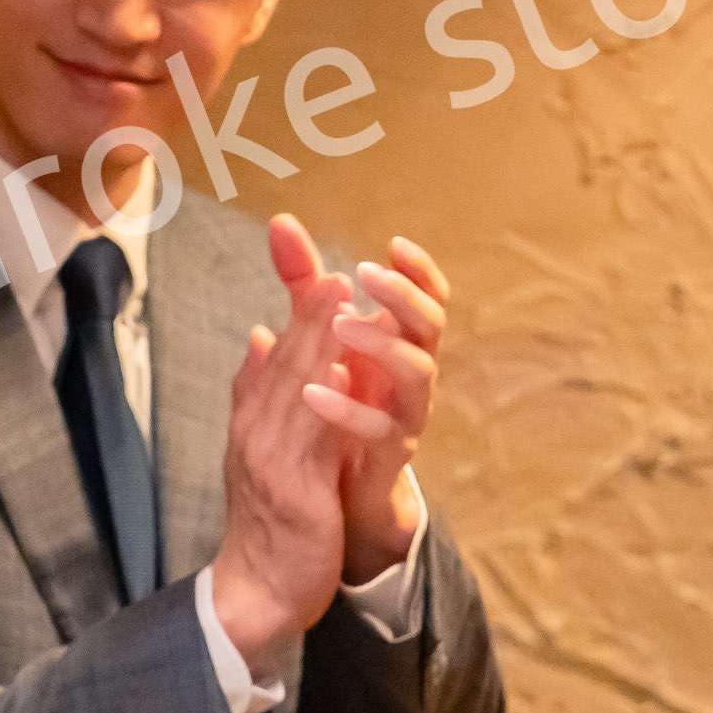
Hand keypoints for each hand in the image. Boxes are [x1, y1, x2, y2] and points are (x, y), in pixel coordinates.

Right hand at [208, 218, 372, 668]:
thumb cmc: (266, 520)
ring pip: (297, 390)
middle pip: (284, 360)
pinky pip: (313, 438)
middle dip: (309, 311)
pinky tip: (342, 372)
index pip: (276, 350)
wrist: (256, 589)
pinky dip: (326, 400)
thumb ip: (257, 392)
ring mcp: (271, 460)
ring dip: (320, 343)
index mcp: (253, 417)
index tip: (310, 259)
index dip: (296, 306)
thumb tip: (258, 336)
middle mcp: (256, 431)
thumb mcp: (258, 448)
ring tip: (342, 302)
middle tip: (334, 267)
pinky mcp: (295, 491)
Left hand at [312, 234, 448, 585]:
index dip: (420, 270)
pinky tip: (315, 391)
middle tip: (367, 274)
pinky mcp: (389, 455)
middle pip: (432, 324)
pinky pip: (381, 430)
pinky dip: (349, 409)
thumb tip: (279, 222)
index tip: (393, 243)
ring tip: (341, 326)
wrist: (340, 490)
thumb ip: (303, 284)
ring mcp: (407, 414)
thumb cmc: (338, 400)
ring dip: (382, 343)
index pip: (428, 297)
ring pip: (418, 373)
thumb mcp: (316, 336)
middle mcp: (413, 373)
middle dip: (404, 295)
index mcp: (401, 341)